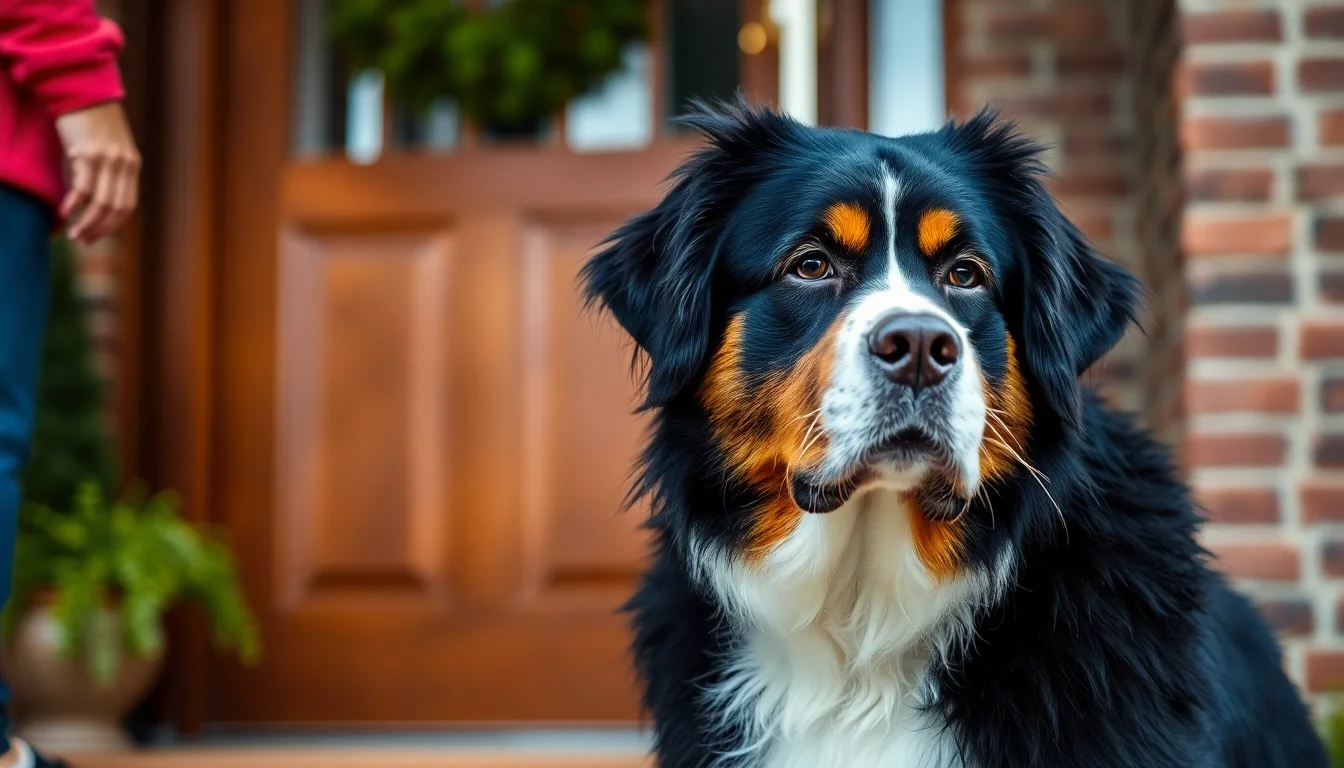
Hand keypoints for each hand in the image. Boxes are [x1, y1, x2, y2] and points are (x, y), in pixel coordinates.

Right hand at [54, 101, 140, 243]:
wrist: (81, 90)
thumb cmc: (92, 121)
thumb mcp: (108, 147)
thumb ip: (108, 170)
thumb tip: (96, 199)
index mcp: (132, 165)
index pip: (128, 206)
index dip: (112, 225)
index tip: (96, 237)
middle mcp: (123, 163)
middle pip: (115, 208)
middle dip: (99, 229)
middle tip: (82, 240)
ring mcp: (106, 158)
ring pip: (100, 201)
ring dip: (87, 221)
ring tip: (74, 233)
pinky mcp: (86, 151)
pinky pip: (83, 186)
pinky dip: (75, 203)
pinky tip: (65, 212)